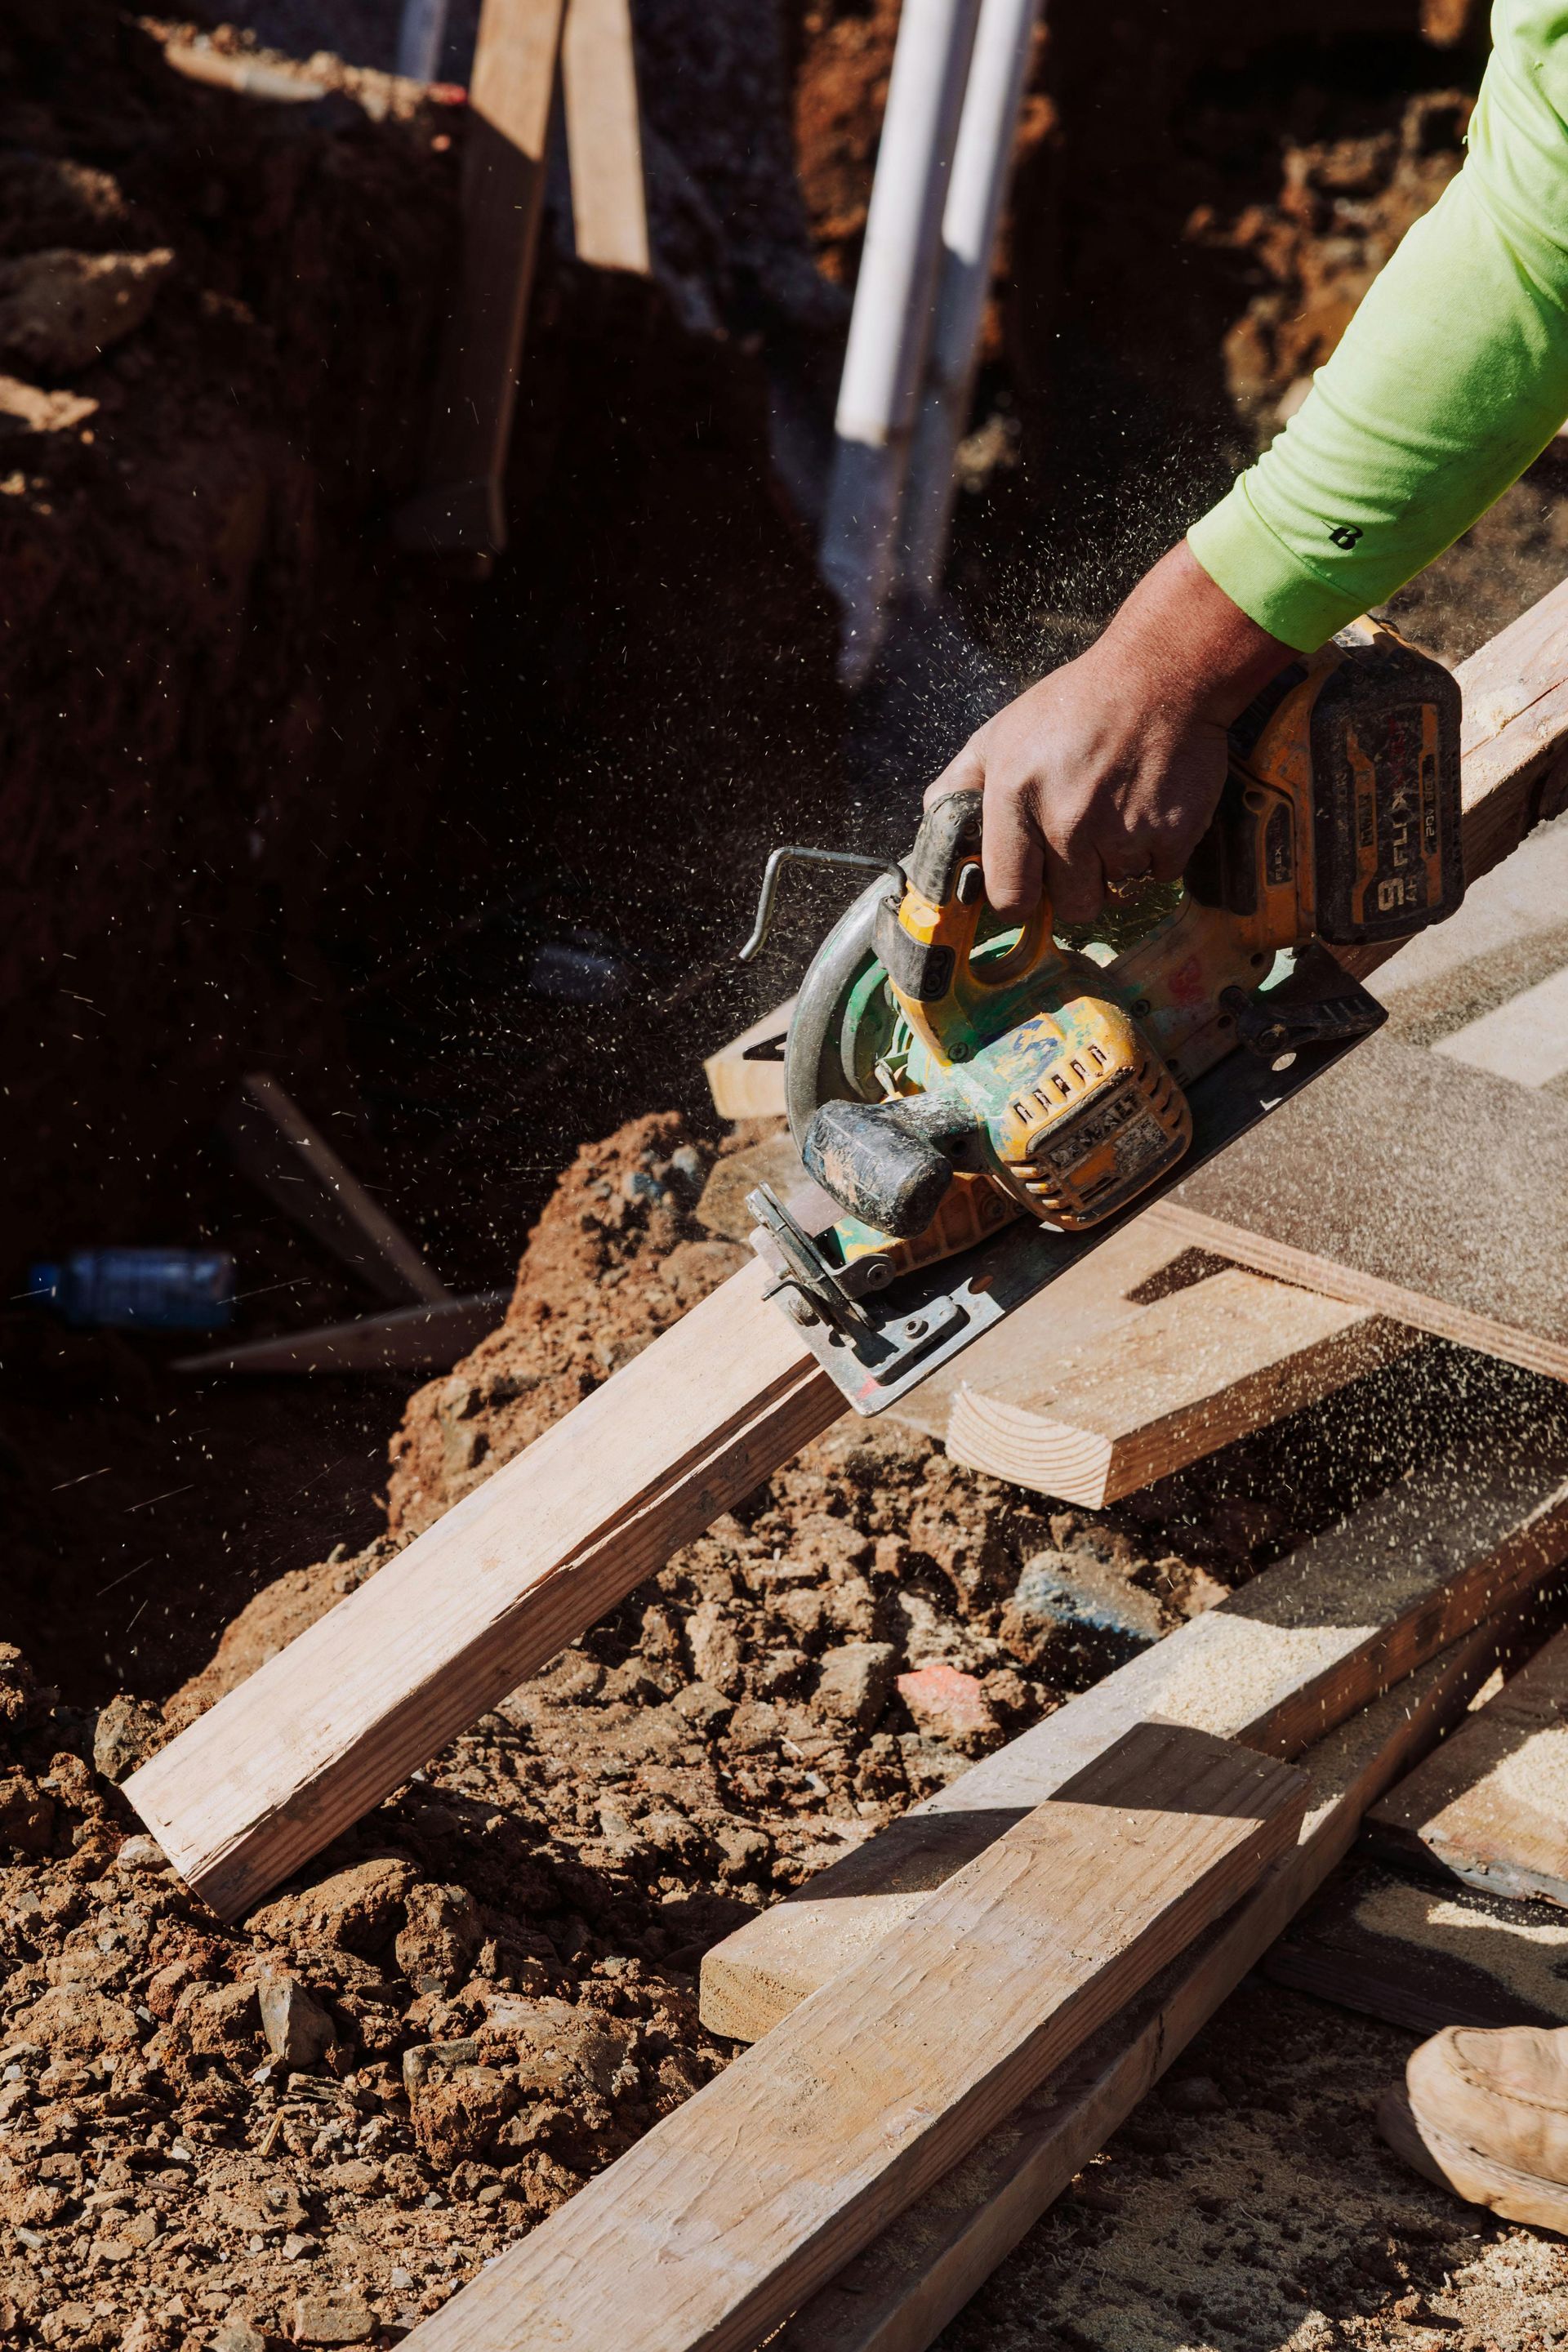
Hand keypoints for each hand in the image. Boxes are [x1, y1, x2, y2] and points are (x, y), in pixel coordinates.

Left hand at [925, 543, 1293, 923]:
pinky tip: (1150, 809)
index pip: (1010, 899)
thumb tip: (937, 834)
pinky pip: (1160, 875)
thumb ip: (959, 786)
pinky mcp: (1174, 833)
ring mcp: (1123, 831)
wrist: (1164, 672)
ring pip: (1118, 892)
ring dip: (1118, 866)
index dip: (1022, 897)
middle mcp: (1067, 821)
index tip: (1033, 883)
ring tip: (1119, 816)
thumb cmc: (1075, 704)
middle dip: (1076, 886)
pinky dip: (1157, 853)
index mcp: (1015, 796)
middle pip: (1072, 908)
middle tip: (1083, 845)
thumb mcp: (1000, 733)